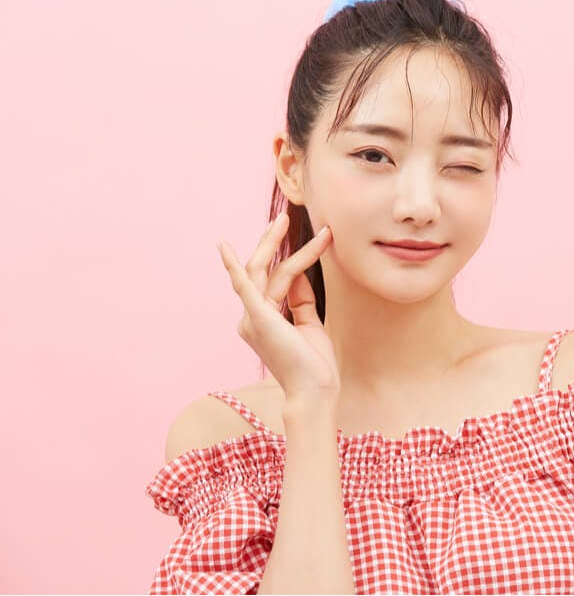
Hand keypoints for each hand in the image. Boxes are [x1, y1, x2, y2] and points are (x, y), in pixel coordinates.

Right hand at [217, 212, 340, 400]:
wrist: (315, 390)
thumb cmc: (314, 363)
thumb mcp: (309, 323)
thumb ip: (301, 300)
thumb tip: (298, 274)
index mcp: (262, 319)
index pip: (274, 280)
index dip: (289, 258)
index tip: (310, 242)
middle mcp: (251, 317)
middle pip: (261, 270)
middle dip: (271, 242)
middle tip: (283, 219)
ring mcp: (253, 317)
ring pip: (264, 271)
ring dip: (278, 245)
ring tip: (286, 221)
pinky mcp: (259, 318)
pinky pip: (244, 286)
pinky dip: (233, 266)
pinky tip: (224, 247)